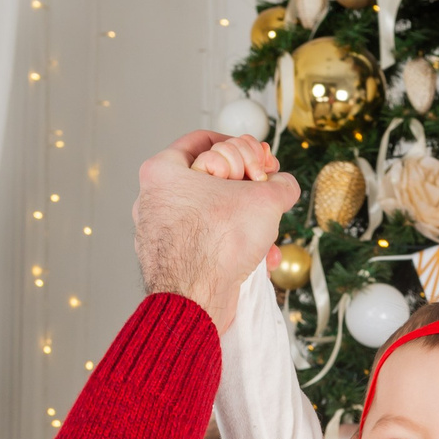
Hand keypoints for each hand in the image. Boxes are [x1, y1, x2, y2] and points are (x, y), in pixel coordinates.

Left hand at [132, 131, 300, 334]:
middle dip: (247, 188)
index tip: (260, 162)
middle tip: (266, 193)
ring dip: (246, 222)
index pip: (204, 139)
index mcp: (162, 170)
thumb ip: (280, 184)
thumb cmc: (217, 242)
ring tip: (266, 233)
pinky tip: (258, 259)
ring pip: (213, 214)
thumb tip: (284, 186)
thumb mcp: (265, 199)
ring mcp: (159, 231)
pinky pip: (207, 242)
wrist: (197, 299)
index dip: (241, 147)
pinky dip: (233, 247)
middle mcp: (154, 198)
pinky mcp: (170, 260)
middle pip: (211, 178)